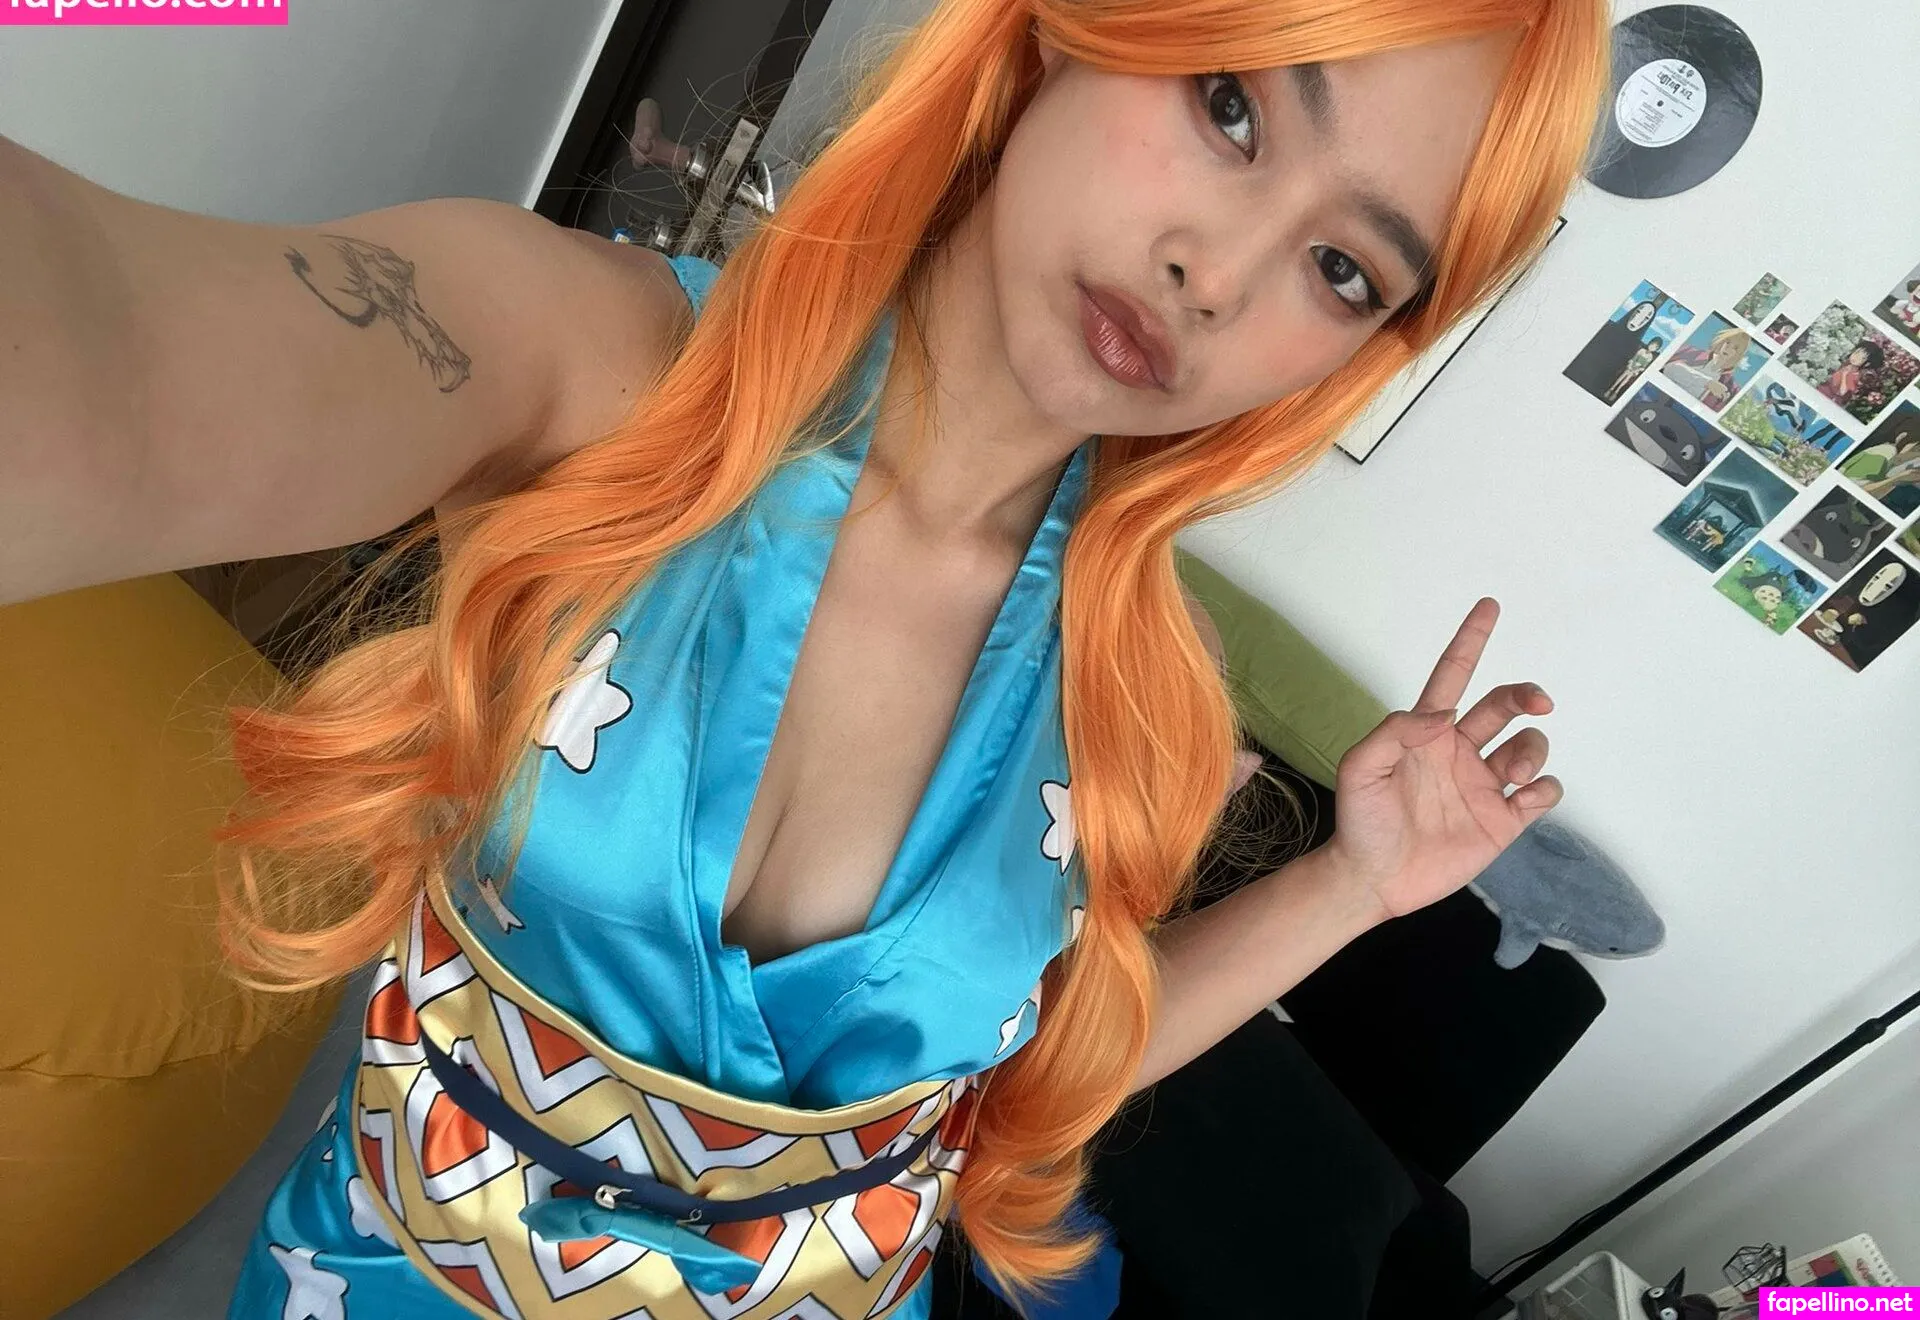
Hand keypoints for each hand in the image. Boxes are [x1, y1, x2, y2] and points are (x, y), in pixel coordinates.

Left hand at [1324, 598, 1562, 921]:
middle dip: (1525, 695)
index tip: (1489, 606)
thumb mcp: (1360, 768)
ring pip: (1529, 747)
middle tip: (1539, 701)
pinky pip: (1542, 793)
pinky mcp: (1503, 820)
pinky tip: (1524, 796)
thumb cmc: (1360, 819)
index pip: (1454, 676)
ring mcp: (1484, 785)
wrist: (1372, 878)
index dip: (1471, 640)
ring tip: (1515, 774)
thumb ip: (1396, 732)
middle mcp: (1460, 751)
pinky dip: (1546, 788)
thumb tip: (1444, 716)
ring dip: (1533, 750)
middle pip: (1504, 706)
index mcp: (1427, 732)